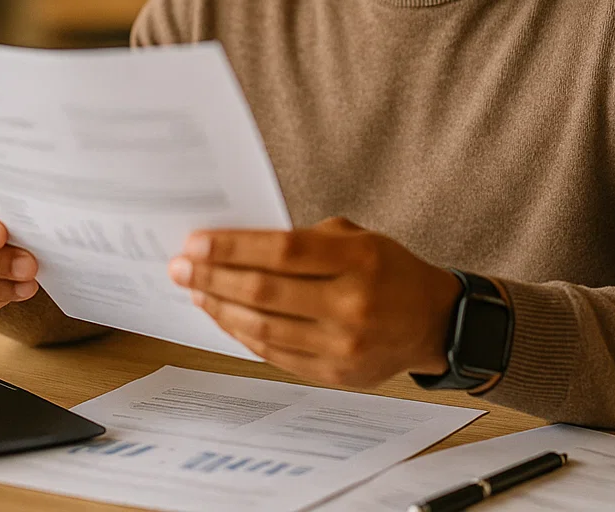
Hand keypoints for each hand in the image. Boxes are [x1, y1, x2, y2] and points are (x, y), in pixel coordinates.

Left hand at [168, 217, 461, 387]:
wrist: (434, 322)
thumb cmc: (389, 271)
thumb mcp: (357, 239)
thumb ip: (304, 241)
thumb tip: (236, 247)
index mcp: (359, 260)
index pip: (282, 251)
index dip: (233, 247)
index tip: (195, 242)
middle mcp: (351, 304)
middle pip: (265, 292)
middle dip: (213, 278)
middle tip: (180, 267)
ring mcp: (343, 345)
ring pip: (263, 328)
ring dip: (220, 309)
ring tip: (196, 291)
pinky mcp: (335, 374)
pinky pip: (275, 354)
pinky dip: (243, 335)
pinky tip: (224, 317)